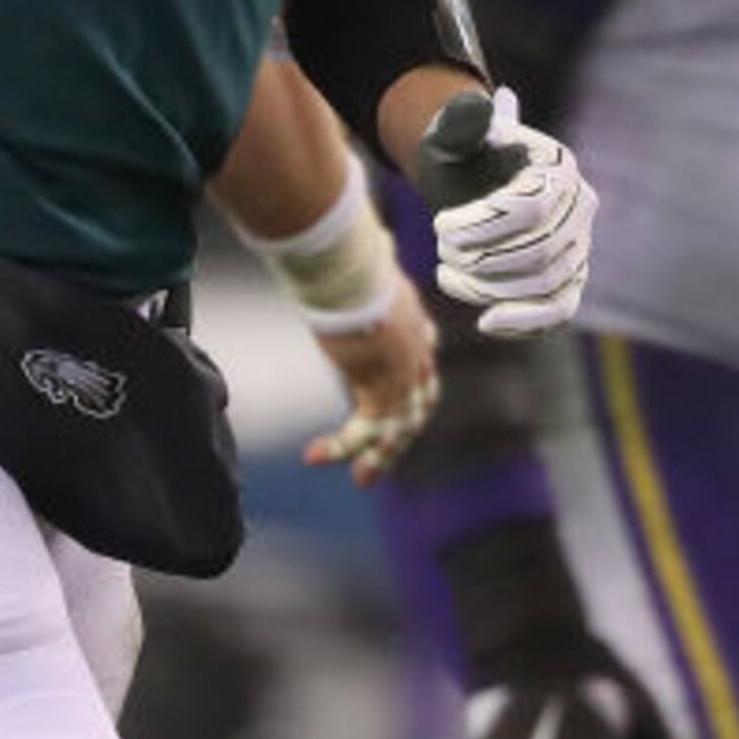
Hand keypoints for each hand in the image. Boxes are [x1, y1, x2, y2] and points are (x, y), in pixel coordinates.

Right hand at [300, 279, 437, 485]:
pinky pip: (366, 430)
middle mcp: (417, 349)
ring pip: (400, 426)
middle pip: (420, 403)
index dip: (417, 387)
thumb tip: (334, 258)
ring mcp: (405, 372)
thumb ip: (352, 278)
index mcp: (413, 320)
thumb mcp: (354, 272)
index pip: (423, 362)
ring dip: (381, 457)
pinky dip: (341, 447)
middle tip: (383, 457)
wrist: (353, 272)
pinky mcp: (383, 389)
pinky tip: (314, 456)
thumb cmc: (345, 262)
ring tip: (361, 480)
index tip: (407, 404)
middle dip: (402, 434)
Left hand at [420, 89, 595, 339]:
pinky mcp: (570, 280)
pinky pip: (559, 310)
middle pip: (540, 251)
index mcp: (557, 165)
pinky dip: (526, 322)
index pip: (530, 207)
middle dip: (482, 261)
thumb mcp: (455, 134)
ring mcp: (580, 246)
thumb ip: (461, 122)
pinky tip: (485, 322)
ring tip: (446, 276)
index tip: (438, 226)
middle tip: (441, 254)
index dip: (481, 226)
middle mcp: (580, 206)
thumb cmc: (462, 157)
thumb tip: (473, 108)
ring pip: (545, 284)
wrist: (473, 183)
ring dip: (490, 290)